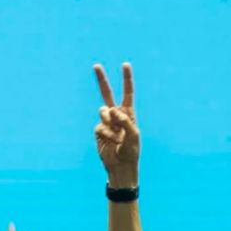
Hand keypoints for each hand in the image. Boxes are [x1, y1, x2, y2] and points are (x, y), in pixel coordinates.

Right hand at [93, 62, 139, 186]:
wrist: (121, 165)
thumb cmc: (131, 151)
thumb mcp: (133, 135)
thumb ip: (125, 121)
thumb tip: (111, 109)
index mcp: (129, 113)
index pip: (127, 93)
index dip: (126, 79)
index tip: (125, 65)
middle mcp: (117, 115)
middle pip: (107, 94)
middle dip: (102, 80)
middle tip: (96, 65)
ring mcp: (107, 122)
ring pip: (103, 111)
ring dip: (110, 122)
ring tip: (117, 136)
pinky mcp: (99, 130)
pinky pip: (100, 126)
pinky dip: (106, 134)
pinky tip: (112, 142)